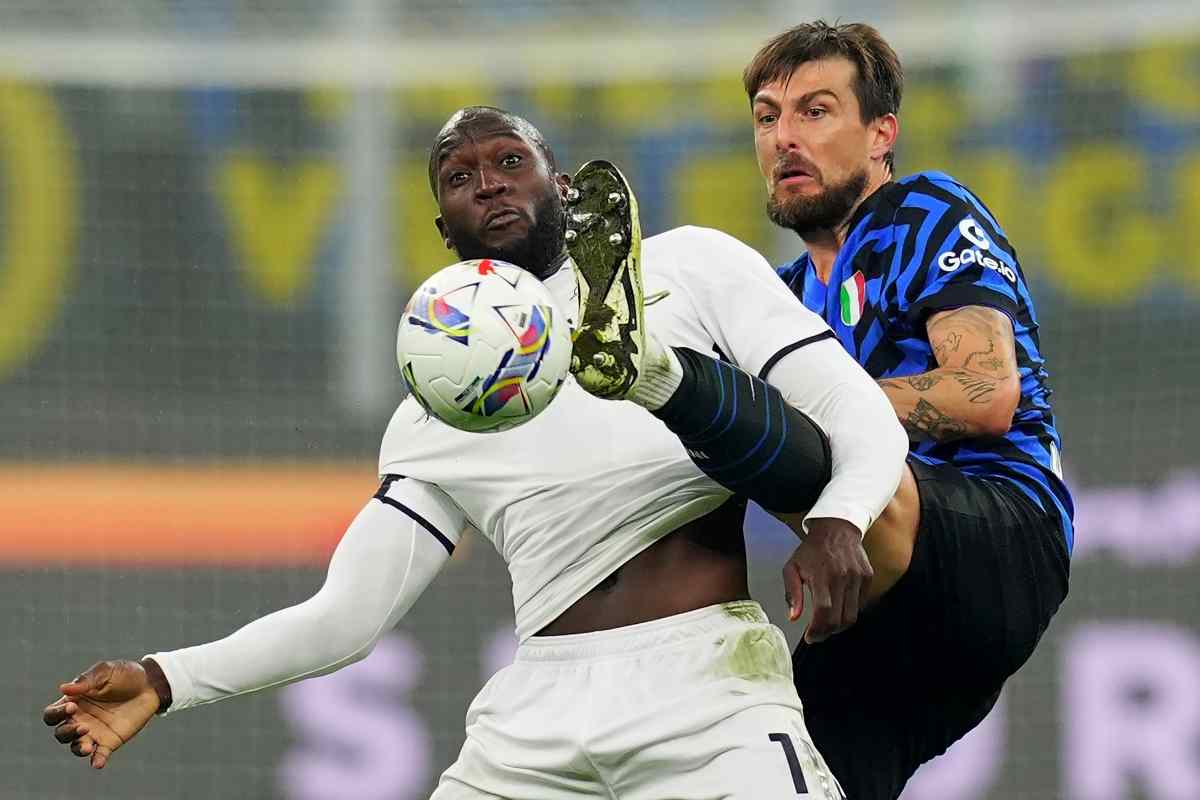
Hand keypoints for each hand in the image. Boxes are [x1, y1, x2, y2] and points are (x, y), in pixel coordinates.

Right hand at [42, 659, 161, 768]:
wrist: (151, 684)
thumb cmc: (125, 674)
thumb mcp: (106, 671)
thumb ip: (86, 681)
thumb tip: (63, 688)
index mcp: (73, 702)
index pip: (52, 714)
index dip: (57, 713)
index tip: (72, 706)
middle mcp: (80, 719)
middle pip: (61, 733)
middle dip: (67, 732)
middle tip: (83, 726)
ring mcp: (94, 732)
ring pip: (76, 746)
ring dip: (78, 748)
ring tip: (87, 746)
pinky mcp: (110, 741)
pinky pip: (99, 755)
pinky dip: (96, 761)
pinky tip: (98, 764)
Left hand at [782, 517, 873, 643]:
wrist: (836, 528)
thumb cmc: (811, 550)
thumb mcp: (792, 568)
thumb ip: (792, 594)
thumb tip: (793, 617)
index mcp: (822, 576)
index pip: (824, 612)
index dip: (817, 630)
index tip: (810, 637)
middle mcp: (843, 578)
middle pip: (839, 619)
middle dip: (827, 633)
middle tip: (817, 635)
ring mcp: (858, 577)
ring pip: (852, 615)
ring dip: (839, 626)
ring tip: (827, 625)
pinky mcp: (867, 577)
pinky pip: (860, 604)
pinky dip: (849, 611)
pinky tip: (838, 608)